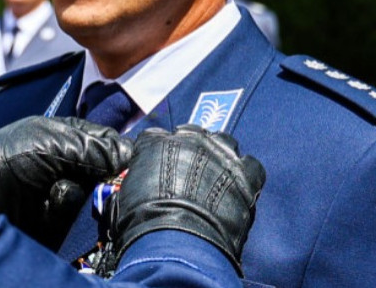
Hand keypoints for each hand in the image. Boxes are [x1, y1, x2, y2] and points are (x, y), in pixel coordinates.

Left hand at [0, 116, 131, 248]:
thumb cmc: (14, 155)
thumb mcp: (59, 142)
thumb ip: (99, 150)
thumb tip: (131, 155)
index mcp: (73, 138)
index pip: (112, 145)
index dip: (122, 155)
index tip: (127, 164)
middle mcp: (72, 165)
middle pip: (109, 177)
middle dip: (101, 180)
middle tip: (90, 180)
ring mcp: (65, 193)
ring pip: (95, 200)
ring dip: (76, 196)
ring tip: (53, 191)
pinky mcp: (58, 221)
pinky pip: (77, 221)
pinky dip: (62, 212)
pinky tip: (45, 206)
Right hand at [110, 125, 264, 274]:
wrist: (176, 242)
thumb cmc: (142, 223)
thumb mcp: (124, 198)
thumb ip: (134, 183)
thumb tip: (135, 190)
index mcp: (155, 142)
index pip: (154, 137)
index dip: (157, 153)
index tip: (158, 167)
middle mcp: (189, 139)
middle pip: (192, 134)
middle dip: (190, 150)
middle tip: (190, 173)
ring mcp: (220, 153)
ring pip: (224, 143)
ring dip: (220, 156)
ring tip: (217, 178)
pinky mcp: (245, 174)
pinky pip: (251, 165)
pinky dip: (245, 175)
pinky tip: (239, 189)